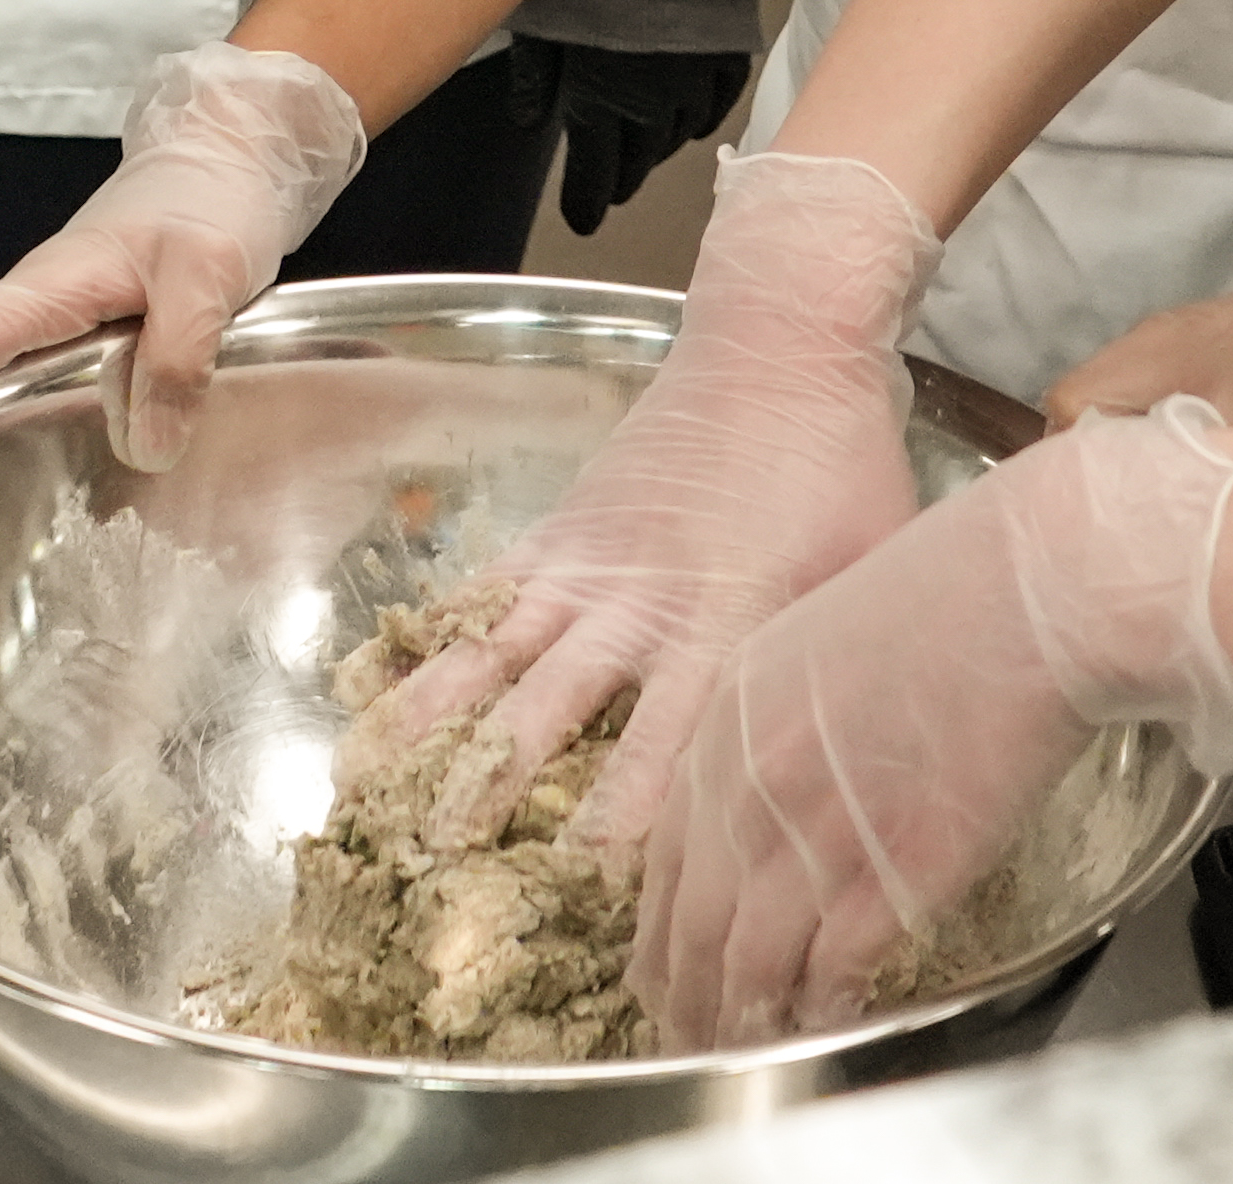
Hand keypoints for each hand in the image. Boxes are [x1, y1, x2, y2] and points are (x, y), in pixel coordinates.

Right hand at [0, 44, 367, 465]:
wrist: (237, 153)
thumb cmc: (214, 197)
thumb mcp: (207, 278)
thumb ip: (178, 360)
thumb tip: (148, 444)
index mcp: (56, 281)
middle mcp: (47, 300)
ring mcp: (67, 314)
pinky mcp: (96, 327)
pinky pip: (43, 372)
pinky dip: (10, 404)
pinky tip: (0, 443)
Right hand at [350, 150, 937, 855]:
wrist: (779, 347)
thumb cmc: (841, 468)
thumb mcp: (867, 577)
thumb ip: (829, 669)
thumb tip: (830, 768)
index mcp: (724, 624)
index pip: (664, 741)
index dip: (621, 816)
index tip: (580, 886)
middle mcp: (638, 603)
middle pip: (550, 707)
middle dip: (491, 784)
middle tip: (435, 856)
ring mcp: (585, 564)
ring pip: (490, 654)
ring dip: (429, 721)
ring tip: (366, 782)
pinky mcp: (559, 532)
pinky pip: (481, 597)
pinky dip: (427, 643)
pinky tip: (372, 685)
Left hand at [633, 400, 1232, 1049]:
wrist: (1032, 584)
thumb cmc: (950, 590)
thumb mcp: (817, 634)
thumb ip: (779, 718)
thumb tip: (782, 789)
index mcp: (728, 715)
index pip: (663, 852)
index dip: (656, 927)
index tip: (656, 969)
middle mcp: (754, 777)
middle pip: (691, 918)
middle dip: (682, 993)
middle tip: (683, 1038)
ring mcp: (821, 825)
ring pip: (748, 956)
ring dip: (739, 1018)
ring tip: (740, 1054)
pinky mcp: (897, 865)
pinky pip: (833, 963)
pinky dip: (823, 1003)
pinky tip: (825, 1020)